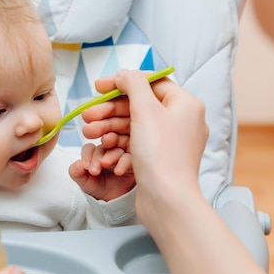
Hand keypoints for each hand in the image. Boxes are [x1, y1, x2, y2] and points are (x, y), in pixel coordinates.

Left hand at [69, 139, 134, 200]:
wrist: (111, 200)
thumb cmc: (97, 187)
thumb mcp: (83, 181)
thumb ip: (76, 171)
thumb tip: (78, 164)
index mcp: (95, 153)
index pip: (90, 148)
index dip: (87, 156)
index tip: (86, 168)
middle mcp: (108, 151)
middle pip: (104, 144)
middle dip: (98, 154)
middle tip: (94, 169)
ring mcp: (121, 155)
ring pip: (117, 149)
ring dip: (111, 156)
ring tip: (105, 165)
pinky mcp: (132, 162)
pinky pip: (130, 158)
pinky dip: (124, 162)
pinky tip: (118, 171)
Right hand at [81, 70, 208, 226]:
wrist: (167, 200)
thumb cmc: (160, 154)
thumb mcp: (145, 110)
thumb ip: (133, 84)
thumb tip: (125, 74)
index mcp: (186, 104)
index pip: (151, 82)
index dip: (122, 82)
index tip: (99, 87)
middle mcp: (182, 120)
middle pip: (140, 105)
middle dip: (109, 109)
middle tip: (88, 115)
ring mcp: (171, 141)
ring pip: (135, 125)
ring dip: (109, 126)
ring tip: (88, 132)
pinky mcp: (160, 158)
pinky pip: (137, 142)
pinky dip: (119, 142)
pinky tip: (103, 147)